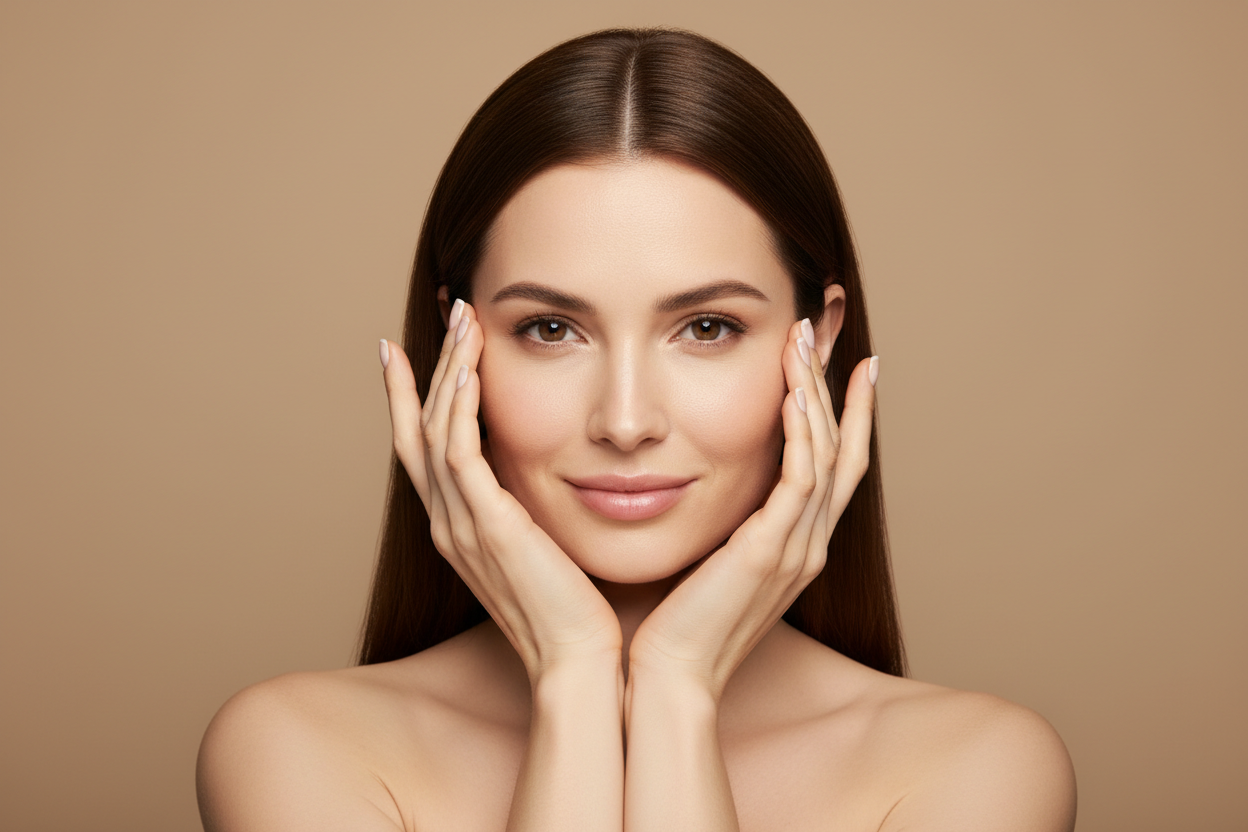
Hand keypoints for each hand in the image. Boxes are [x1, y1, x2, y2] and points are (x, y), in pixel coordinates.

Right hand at [381, 301, 621, 680]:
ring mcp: (460, 525)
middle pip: (418, 429)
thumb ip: (534, 510)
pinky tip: (467, 367)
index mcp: (460, 529)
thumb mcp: (546, 550)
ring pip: (434, 430)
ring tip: (462, 317)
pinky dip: (456, 406)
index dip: (416, 396)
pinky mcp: (485, 526)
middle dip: (429, 364)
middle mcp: (448, 524)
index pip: (426, 449)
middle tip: (445, 309)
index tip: (416, 348)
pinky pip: (458, 452)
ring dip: (446, 368)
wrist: (580, 663)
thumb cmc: (575, 612)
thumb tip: (556, 471)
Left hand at [627, 319, 877, 699]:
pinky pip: (801, 478)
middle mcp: (809, 544)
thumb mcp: (712, 562)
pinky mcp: (771, 551)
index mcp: (798, 546)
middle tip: (830, 334)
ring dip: (819, 392)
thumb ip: (725, 523)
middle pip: (844, 450)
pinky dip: (803, 431)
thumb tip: (702, 478)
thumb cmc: (678, 623)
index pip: (836, 467)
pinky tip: (794, 391)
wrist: (670, 676)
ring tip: (807, 340)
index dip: (849, 416)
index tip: (852, 368)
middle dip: (839, 389)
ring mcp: (797, 549)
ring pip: (828, 453)